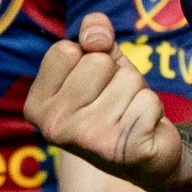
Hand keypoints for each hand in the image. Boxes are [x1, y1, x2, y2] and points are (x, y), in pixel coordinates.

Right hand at [29, 15, 180, 181]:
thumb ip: (92, 35)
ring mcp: (87, 140)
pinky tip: (143, 130)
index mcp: (37, 106)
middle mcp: (54, 126)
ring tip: (129, 115)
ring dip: (137, 92)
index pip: (65, 50)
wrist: (146, 156)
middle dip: (116, 75)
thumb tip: (96, 36)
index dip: (88, 58)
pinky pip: (149, 100)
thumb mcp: (101, 62)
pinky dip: (154, 110)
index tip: (92, 87)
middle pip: (98, 62)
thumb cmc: (117, 103)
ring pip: (128, 79)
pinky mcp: (123, 150)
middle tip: (116, 103)